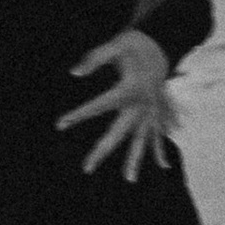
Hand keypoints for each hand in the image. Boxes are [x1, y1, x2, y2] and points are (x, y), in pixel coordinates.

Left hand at [59, 26, 172, 179]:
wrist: (161, 45)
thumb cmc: (133, 46)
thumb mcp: (115, 45)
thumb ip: (94, 58)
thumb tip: (75, 73)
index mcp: (129, 88)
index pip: (99, 105)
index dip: (79, 114)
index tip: (60, 124)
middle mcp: (142, 104)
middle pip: (119, 132)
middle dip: (102, 151)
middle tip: (86, 169)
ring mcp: (152, 111)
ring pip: (142, 140)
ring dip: (136, 159)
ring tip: (129, 180)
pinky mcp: (158, 113)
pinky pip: (158, 134)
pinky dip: (161, 149)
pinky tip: (164, 166)